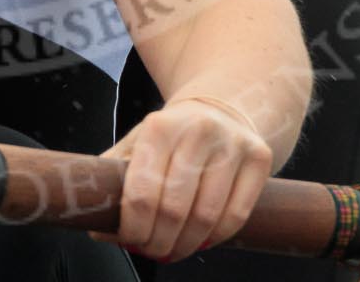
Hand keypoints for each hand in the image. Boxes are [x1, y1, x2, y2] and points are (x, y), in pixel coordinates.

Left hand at [96, 96, 273, 261]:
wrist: (219, 110)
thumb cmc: (170, 138)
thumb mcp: (137, 144)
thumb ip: (114, 180)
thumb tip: (100, 227)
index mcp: (160, 126)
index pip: (141, 193)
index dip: (133, 228)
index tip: (130, 241)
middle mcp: (198, 130)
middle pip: (173, 210)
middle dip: (158, 242)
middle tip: (151, 250)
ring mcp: (233, 143)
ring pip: (206, 217)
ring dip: (185, 245)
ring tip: (173, 249)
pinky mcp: (259, 157)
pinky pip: (236, 216)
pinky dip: (215, 238)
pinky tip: (200, 239)